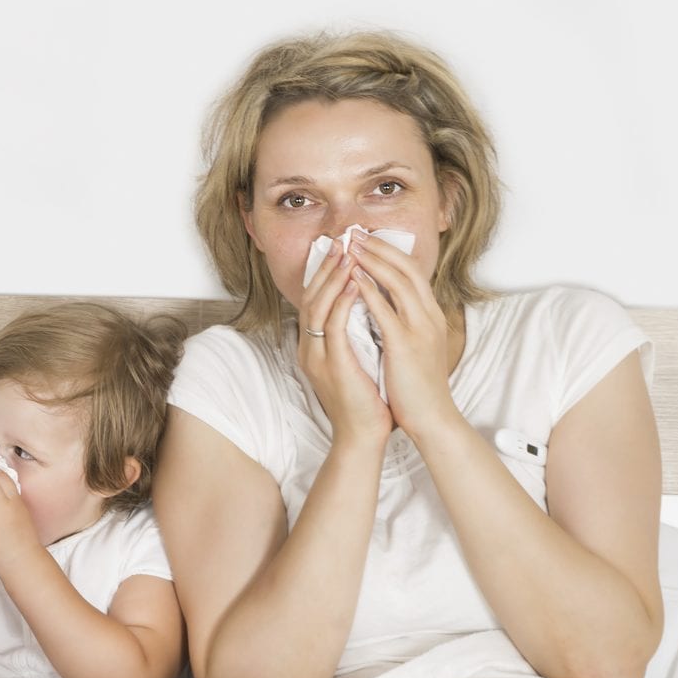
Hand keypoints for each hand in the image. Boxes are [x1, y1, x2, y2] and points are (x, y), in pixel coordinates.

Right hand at [295, 243, 392, 448]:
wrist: (363, 435)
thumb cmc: (367, 400)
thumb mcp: (357, 360)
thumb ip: (355, 335)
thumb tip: (368, 309)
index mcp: (314, 347)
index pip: (315, 302)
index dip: (326, 274)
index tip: (342, 251)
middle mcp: (309, 348)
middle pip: (311, 298)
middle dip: (327, 268)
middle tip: (342, 241)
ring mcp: (317, 356)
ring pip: (318, 307)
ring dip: (334, 277)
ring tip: (349, 253)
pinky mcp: (332, 365)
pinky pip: (333, 326)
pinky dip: (343, 301)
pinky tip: (356, 283)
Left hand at [348, 234, 461, 440]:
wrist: (432, 416)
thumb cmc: (417, 385)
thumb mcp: (414, 346)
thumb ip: (403, 323)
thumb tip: (384, 305)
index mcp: (430, 315)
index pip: (412, 272)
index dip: (389, 252)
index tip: (366, 238)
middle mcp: (429, 316)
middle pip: (407, 269)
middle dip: (380, 247)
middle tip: (354, 232)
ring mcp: (420, 329)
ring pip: (399, 283)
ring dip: (374, 260)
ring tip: (351, 246)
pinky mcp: (406, 345)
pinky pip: (387, 311)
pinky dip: (370, 291)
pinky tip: (354, 279)